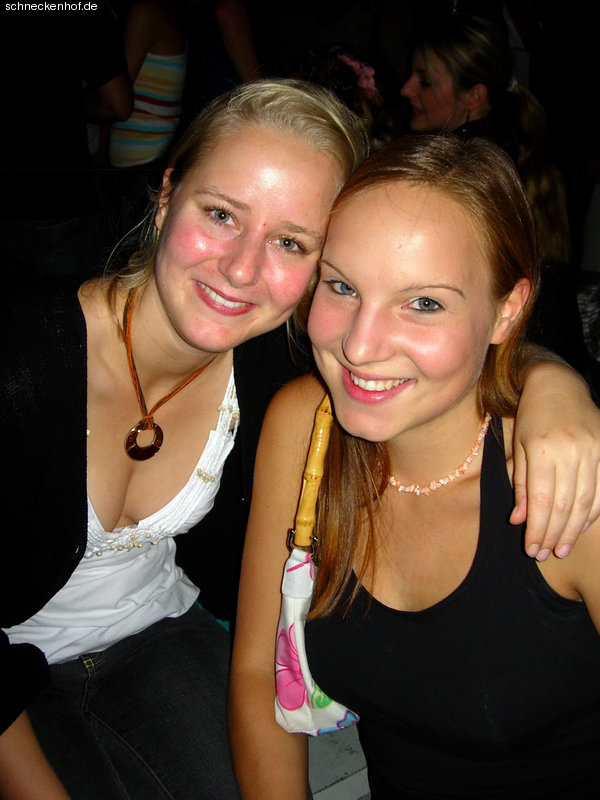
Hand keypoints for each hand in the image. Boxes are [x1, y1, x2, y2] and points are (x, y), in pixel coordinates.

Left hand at [512, 362, 599, 559]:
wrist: (557, 386)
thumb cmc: (531, 418)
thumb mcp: (519, 448)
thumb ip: (520, 485)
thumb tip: (519, 521)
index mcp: (542, 449)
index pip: (540, 500)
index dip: (537, 529)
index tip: (532, 549)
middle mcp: (570, 450)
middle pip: (564, 504)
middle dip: (554, 534)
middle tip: (547, 555)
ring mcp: (593, 449)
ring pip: (586, 500)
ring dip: (574, 529)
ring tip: (562, 548)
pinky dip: (594, 511)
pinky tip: (582, 527)